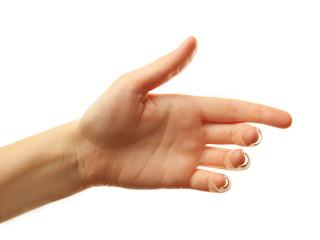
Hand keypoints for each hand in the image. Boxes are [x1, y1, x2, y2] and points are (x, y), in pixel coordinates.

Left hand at [75, 37, 291, 192]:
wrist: (88, 150)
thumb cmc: (106, 115)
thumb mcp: (133, 85)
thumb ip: (166, 67)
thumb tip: (193, 40)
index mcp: (188, 107)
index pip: (233, 108)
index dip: (261, 113)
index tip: (286, 120)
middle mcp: (192, 131)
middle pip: (235, 132)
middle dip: (250, 135)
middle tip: (248, 136)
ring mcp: (187, 155)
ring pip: (227, 159)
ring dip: (238, 160)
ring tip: (235, 157)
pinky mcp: (179, 177)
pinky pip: (207, 181)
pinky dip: (219, 182)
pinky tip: (218, 180)